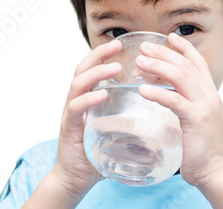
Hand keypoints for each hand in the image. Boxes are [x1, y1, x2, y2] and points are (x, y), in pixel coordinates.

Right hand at [53, 40, 121, 196]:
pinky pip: (74, 109)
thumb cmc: (97, 151)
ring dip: (96, 74)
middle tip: (117, 46)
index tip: (121, 43)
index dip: (104, 54)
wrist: (76, 179)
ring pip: (77, 85)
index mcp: (87, 98)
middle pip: (82, 69)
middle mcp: (76, 101)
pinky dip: (88, 100)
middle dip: (99, 55)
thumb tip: (154, 105)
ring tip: (114, 68)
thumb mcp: (113, 127)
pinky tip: (102, 95)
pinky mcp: (69, 129)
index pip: (93, 68)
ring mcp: (71, 114)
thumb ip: (125, 114)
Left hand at [136, 32, 222, 187]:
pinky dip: (158, 93)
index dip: (184, 48)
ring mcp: (205, 106)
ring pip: (182, 77)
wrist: (215, 170)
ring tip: (139, 62)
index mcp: (209, 93)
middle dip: (164, 53)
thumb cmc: (201, 147)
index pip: (198, 62)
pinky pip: (175, 101)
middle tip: (144, 47)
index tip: (169, 37)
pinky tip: (142, 90)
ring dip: (158, 67)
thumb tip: (166, 94)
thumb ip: (185, 103)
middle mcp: (210, 95)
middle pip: (186, 65)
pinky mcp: (197, 120)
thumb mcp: (196, 118)